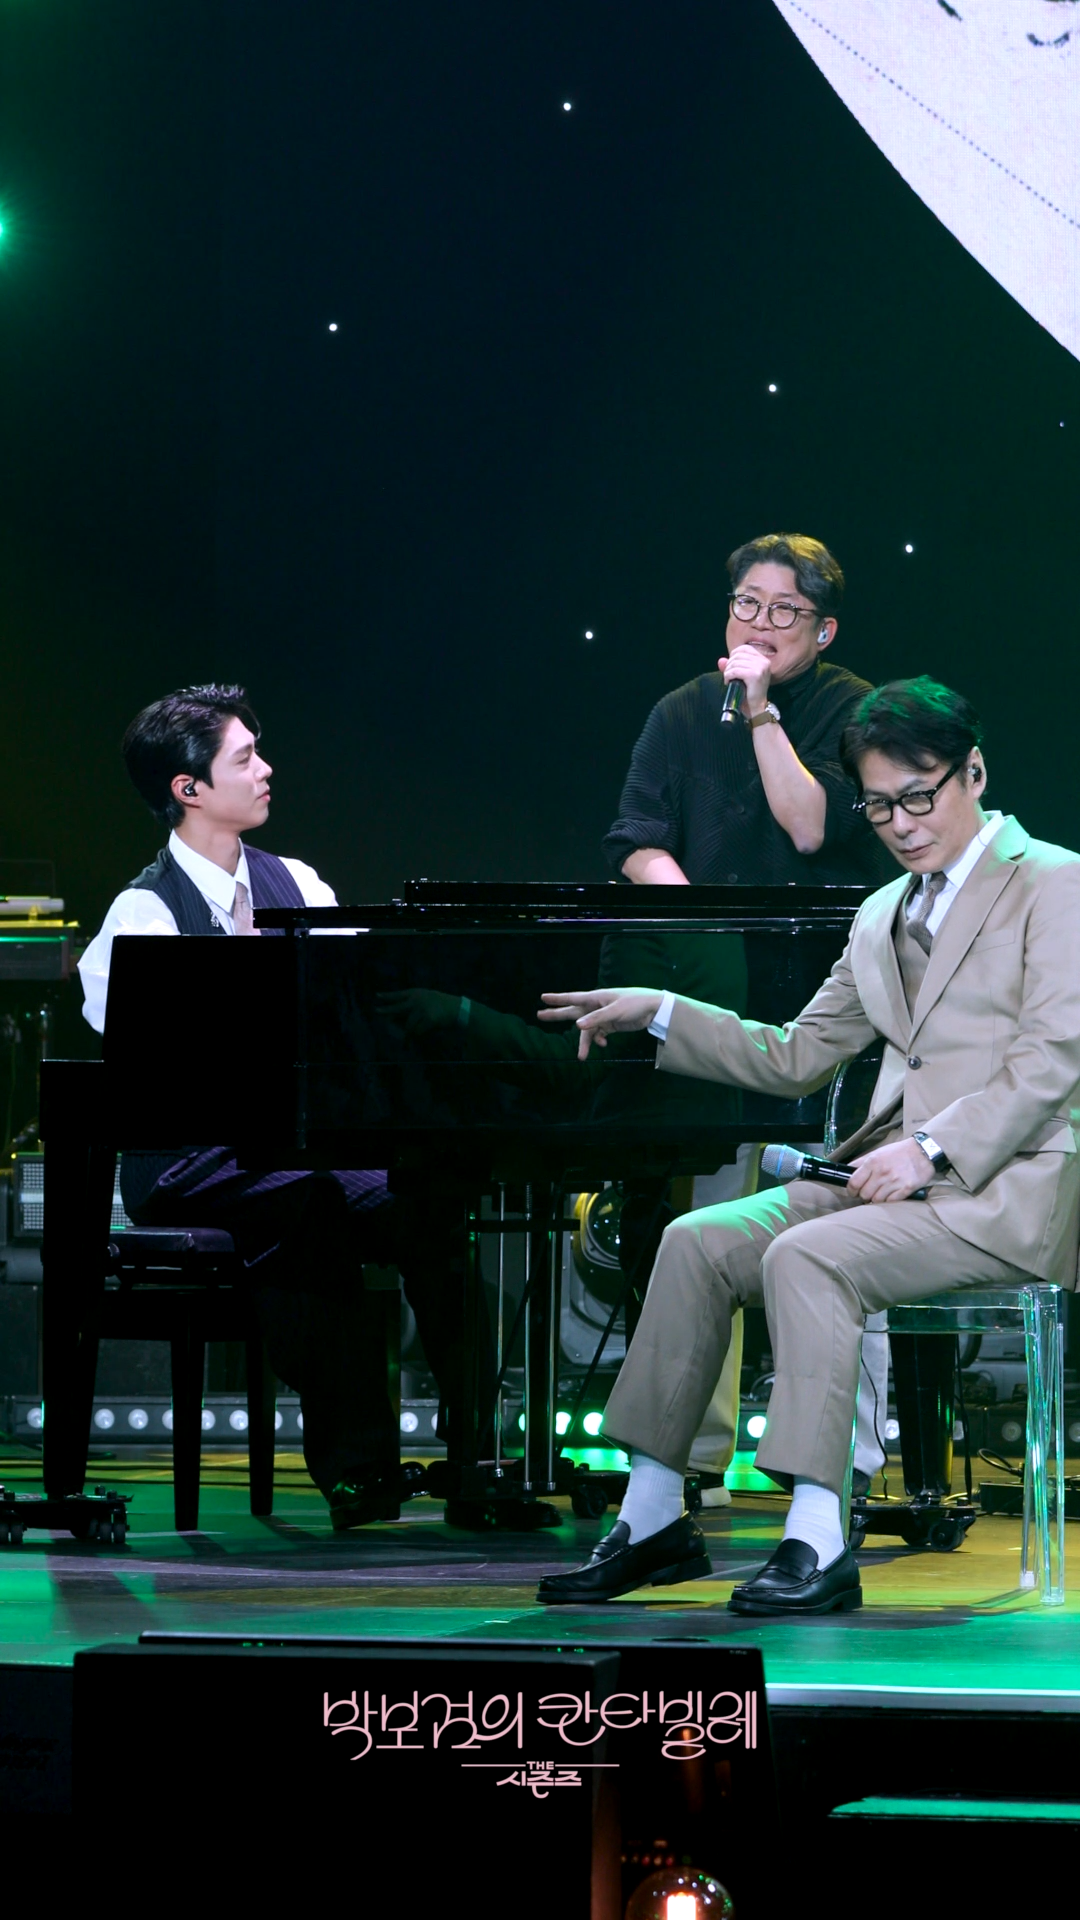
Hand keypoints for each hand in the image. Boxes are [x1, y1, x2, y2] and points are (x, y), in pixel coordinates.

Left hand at [377, 988, 462, 1035]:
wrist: (458, 1009)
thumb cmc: (443, 1004)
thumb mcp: (428, 998)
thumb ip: (415, 1004)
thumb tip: (398, 1017)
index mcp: (417, 993)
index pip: (399, 994)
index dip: (388, 996)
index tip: (377, 995)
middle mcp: (417, 1000)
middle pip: (397, 1007)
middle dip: (386, 1011)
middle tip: (377, 1011)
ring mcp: (422, 1009)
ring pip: (408, 1025)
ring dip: (408, 1034)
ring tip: (409, 1039)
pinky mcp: (428, 1019)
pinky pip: (418, 1031)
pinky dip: (419, 1035)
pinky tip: (424, 1034)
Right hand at [538, 988, 663, 1059]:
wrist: (653, 1009)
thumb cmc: (634, 1003)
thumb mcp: (615, 1011)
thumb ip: (596, 1019)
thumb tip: (577, 1027)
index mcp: (595, 998)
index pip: (572, 998)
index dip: (557, 999)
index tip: (542, 998)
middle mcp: (595, 1006)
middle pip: (573, 1012)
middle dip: (557, 1015)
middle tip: (540, 1015)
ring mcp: (602, 1016)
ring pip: (587, 1030)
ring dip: (585, 1043)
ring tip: (581, 1057)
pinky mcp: (609, 1025)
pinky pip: (598, 1034)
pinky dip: (598, 1040)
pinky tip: (603, 1045)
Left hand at [718, 641, 772, 713]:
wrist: (756, 709)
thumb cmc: (750, 694)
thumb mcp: (741, 677)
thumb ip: (732, 667)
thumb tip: (721, 660)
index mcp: (763, 660)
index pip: (745, 648)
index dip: (734, 655)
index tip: (731, 666)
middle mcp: (764, 662)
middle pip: (739, 654)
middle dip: (729, 665)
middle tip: (728, 676)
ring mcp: (760, 668)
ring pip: (735, 663)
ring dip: (727, 671)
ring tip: (729, 680)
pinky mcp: (754, 675)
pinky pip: (735, 670)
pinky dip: (728, 676)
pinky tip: (728, 682)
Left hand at [848, 1138, 932, 1204]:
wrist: (922, 1151)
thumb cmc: (898, 1152)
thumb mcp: (878, 1152)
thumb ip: (862, 1162)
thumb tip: (847, 1170)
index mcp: (873, 1162)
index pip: (854, 1182)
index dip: (851, 1190)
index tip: (853, 1192)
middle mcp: (882, 1173)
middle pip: (864, 1194)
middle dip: (864, 1196)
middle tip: (868, 1193)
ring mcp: (894, 1182)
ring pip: (877, 1200)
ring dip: (876, 1199)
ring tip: (880, 1194)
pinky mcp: (906, 1189)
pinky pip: (890, 1202)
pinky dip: (888, 1201)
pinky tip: (890, 1195)